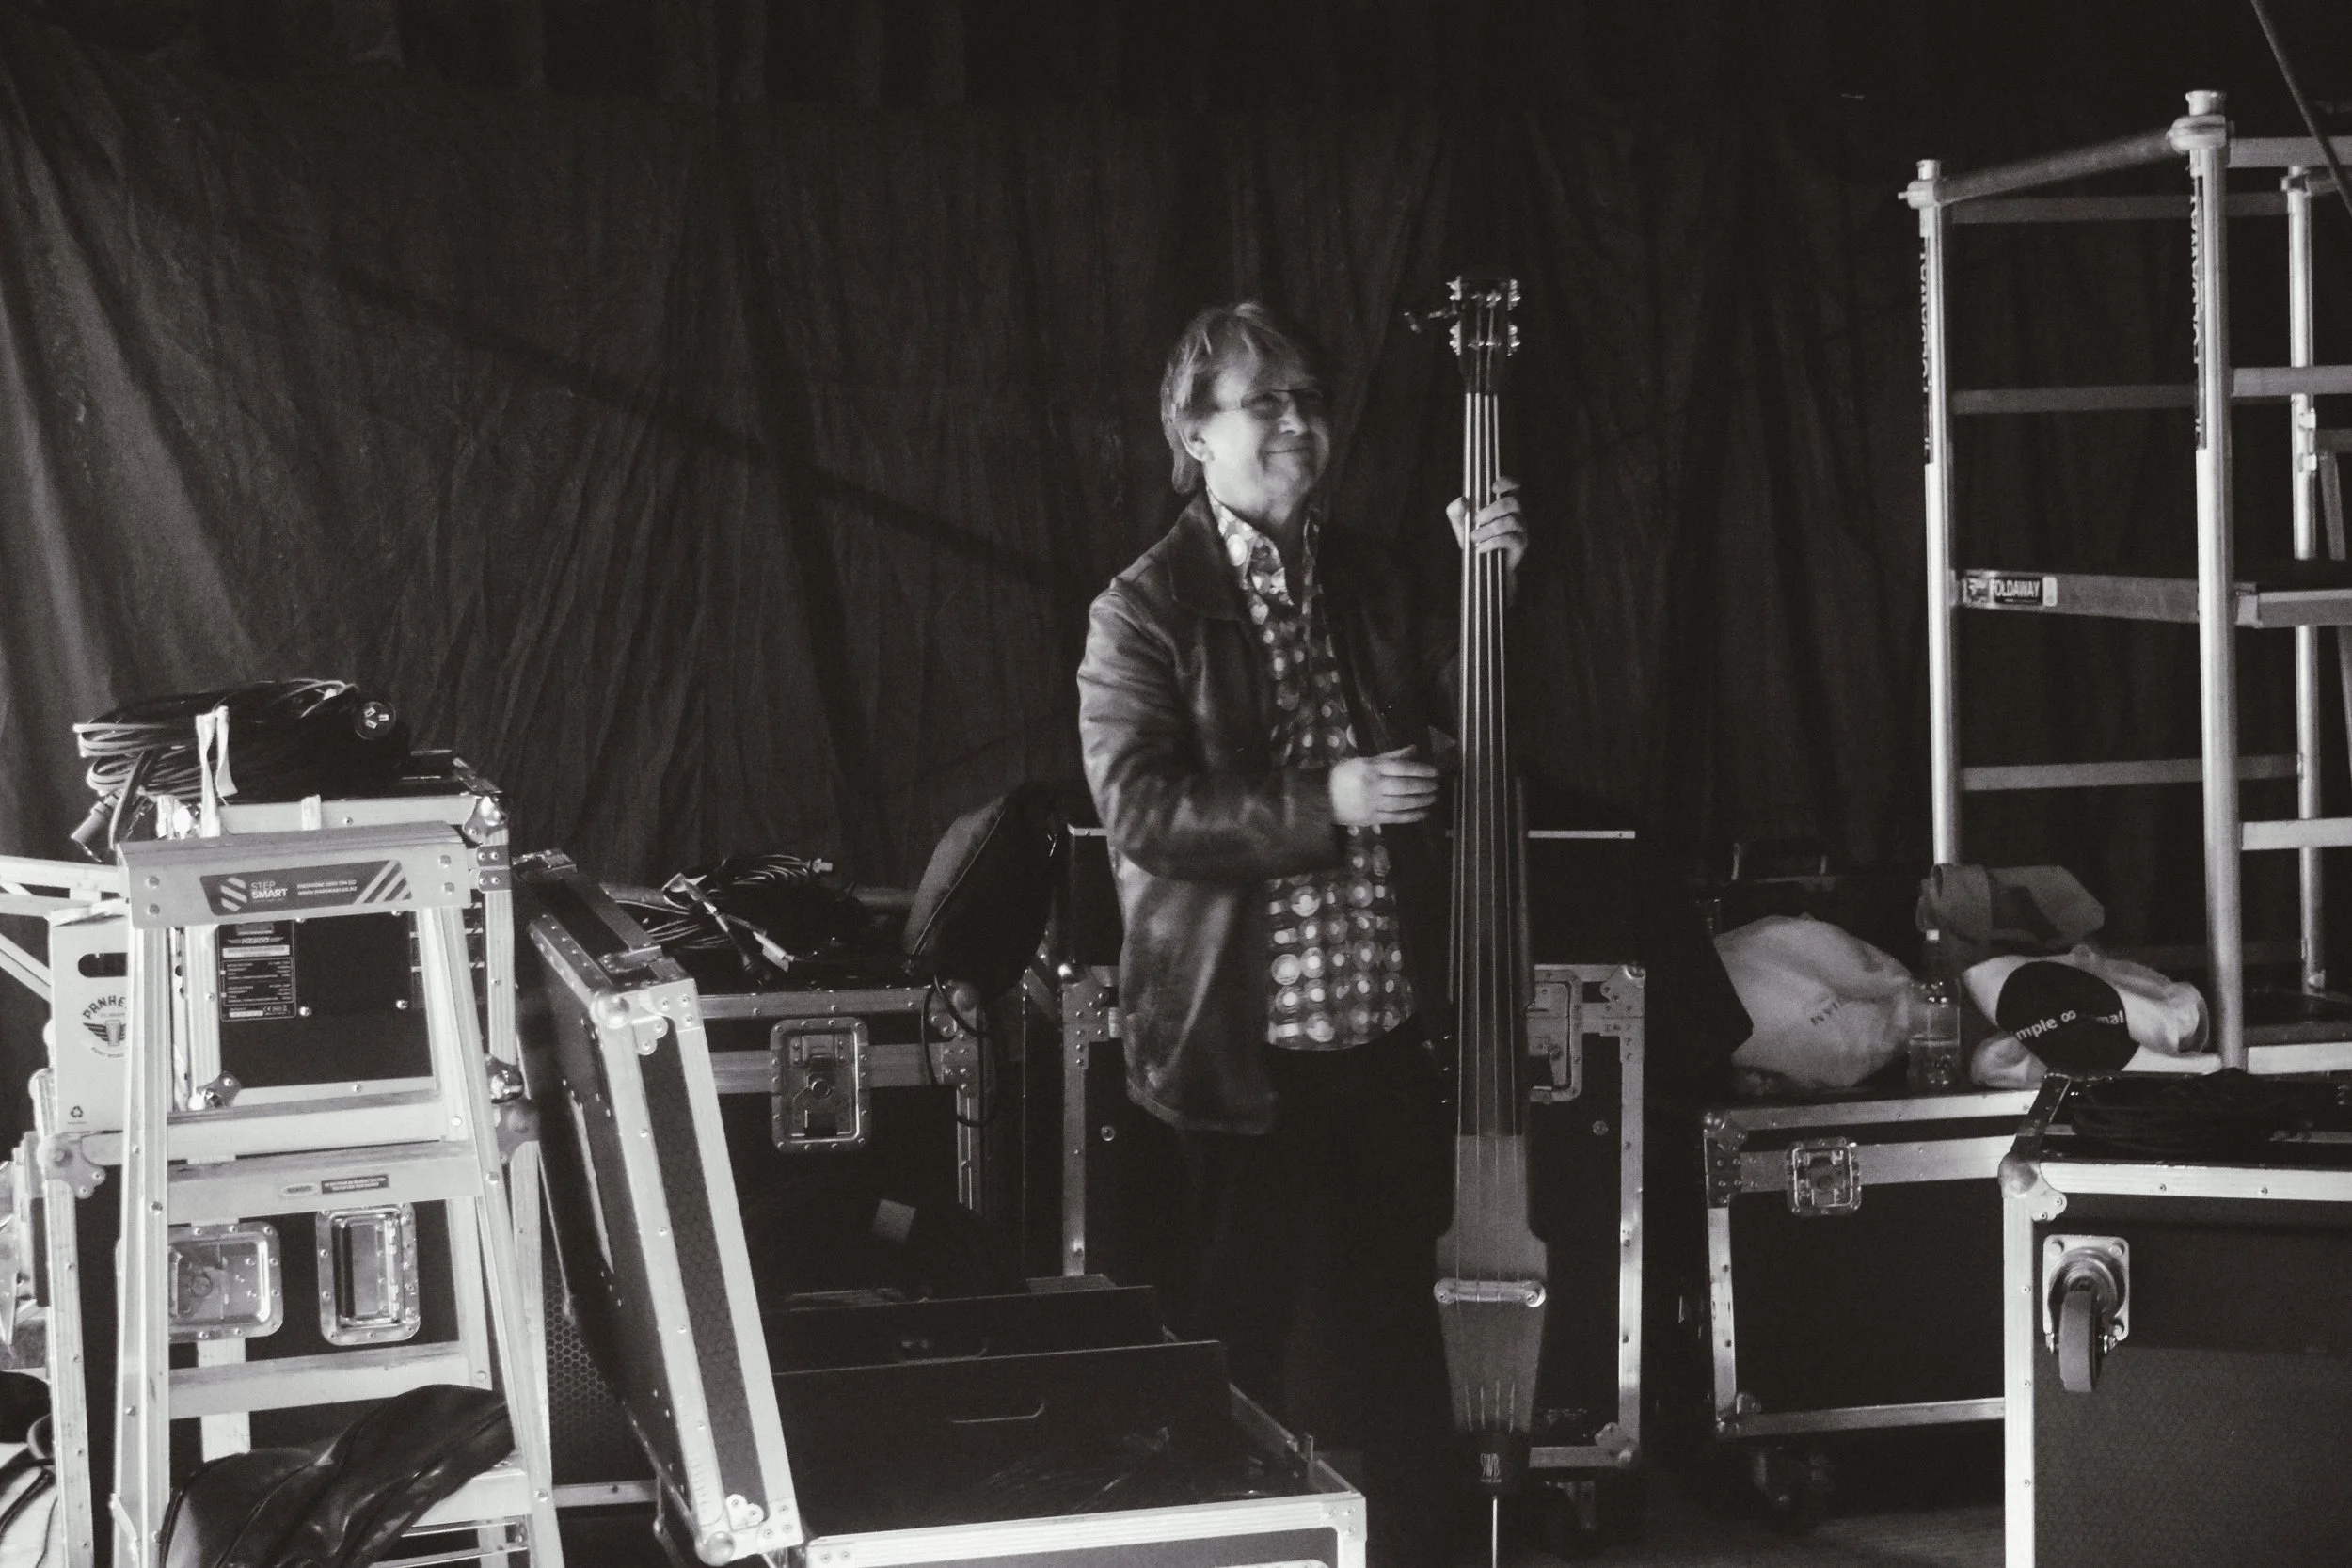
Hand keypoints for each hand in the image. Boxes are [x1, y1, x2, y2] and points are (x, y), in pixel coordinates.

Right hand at [1330, 746, 1440, 825]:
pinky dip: (1412, 816)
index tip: (1434, 771)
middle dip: (1424, 786)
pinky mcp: (1371, 818)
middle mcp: (1372, 786)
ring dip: (1421, 801)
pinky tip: (1423, 813)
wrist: (1322, 798)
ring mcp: (1372, 804)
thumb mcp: (1365, 761)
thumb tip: (1414, 749)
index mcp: (1370, 768)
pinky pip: (1395, 817)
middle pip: (1404, 786)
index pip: (1401, 768)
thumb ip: (1390, 756)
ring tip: (1433, 797)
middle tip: (1436, 785)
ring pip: (1402, 803)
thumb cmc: (1344, 775)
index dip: (1420, 770)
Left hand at [1446, 475, 1528, 594]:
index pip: (1514, 486)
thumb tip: (1461, 501)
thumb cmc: (1474, 538)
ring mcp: (1521, 528)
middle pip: (1512, 502)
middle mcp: (1516, 513)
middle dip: (1492, 509)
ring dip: (1489, 529)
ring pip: (1510, 521)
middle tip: (1476, 519)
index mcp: (1504, 502)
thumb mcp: (1460, 523)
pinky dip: (1492, 542)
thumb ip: (1456, 510)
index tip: (1493, 488)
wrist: (1481, 565)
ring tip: (1474, 537)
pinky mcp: (1521, 544)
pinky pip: (1510, 539)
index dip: (1507, 483)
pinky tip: (1480, 548)